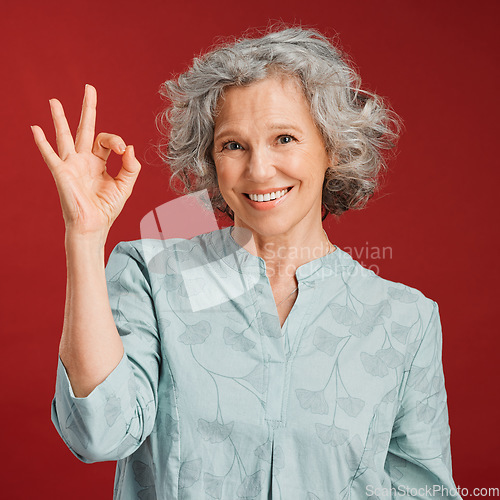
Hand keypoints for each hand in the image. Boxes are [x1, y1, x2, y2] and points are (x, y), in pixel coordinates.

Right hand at [31, 84, 140, 237]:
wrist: (93, 226)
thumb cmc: (106, 209)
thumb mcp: (125, 187)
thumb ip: (131, 168)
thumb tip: (130, 147)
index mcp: (99, 162)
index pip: (107, 141)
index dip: (117, 141)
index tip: (124, 151)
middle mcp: (84, 160)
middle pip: (85, 129)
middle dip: (88, 109)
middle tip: (89, 87)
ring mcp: (71, 165)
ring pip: (65, 136)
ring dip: (60, 119)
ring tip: (54, 101)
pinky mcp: (62, 173)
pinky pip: (51, 155)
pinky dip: (42, 143)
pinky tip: (35, 129)